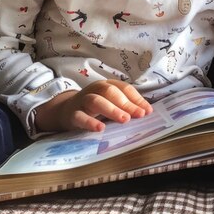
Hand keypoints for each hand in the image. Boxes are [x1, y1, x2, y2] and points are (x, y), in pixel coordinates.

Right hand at [34, 79, 152, 132]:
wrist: (65, 111)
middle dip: (126, 103)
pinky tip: (100, 128)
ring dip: (112, 109)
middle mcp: (95, 89)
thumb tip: (146, 112)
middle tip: (139, 115)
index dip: (137, 99)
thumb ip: (125, 106)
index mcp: (107, 85)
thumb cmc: (93, 108)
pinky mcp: (72, 114)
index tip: (148, 111)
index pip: (124, 88)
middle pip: (111, 92)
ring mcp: (82, 101)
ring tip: (124, 120)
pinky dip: (90, 122)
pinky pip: (80, 117)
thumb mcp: (110, 103)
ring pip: (96, 101)